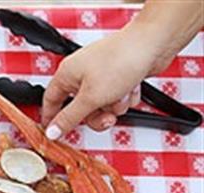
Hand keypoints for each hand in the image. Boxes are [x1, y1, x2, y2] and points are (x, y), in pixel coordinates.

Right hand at [41, 23, 170, 138]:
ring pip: (102, 106)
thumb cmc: (121, 60)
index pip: (50, 102)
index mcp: (67, 74)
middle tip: (106, 118)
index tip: (55, 135)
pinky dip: (126, 97)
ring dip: (114, 106)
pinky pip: (117, 98)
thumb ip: (69, 118)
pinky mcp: (119, 77)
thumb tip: (52, 133)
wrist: (155, 44)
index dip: (51, 120)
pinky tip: (131, 87)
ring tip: (122, 94)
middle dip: (97, 116)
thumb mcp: (90, 98)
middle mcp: (82, 75)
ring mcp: (102, 76)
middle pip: (80, 110)